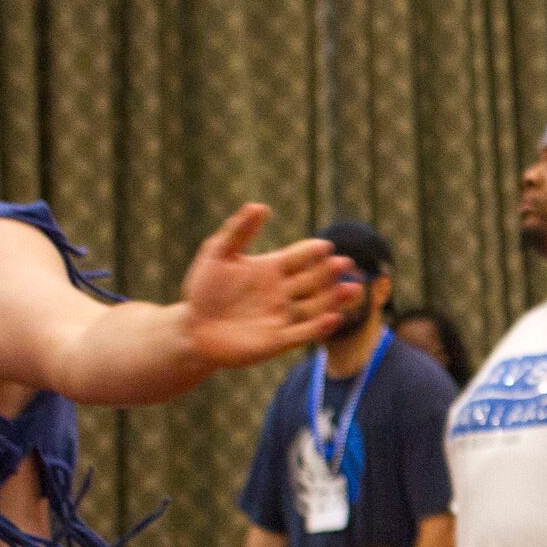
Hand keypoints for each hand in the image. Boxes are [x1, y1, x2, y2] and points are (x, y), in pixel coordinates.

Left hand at [178, 205, 364, 369]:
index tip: (325, 247)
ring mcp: (283, 316)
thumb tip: (260, 206)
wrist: (193, 327)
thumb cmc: (204, 288)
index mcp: (273, 268)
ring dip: (335, 298)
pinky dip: (319, 327)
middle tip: (344, 263)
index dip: (312, 252)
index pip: (300, 257)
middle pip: (314, 280)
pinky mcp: (278, 340)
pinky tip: (333, 318)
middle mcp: (283, 292)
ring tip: (353, 289)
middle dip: (330, 272)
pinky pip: (303, 333)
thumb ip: (239, 230)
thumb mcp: (217, 253)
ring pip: (316, 306)